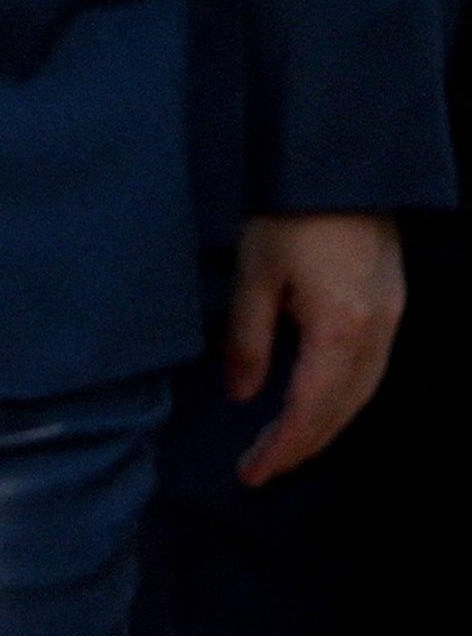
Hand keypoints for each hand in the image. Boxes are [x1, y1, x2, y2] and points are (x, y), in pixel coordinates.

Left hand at [225, 211, 402, 486]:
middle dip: (302, 445)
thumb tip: (241, 394)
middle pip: (342, 410)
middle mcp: (378, 331)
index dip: (282, 447)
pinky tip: (315, 401)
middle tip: (260, 468)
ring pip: (362, 392)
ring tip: (282, 445)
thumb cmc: (287, 211)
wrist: (334, 161)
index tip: (251, 474)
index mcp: (342, 328)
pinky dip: (342, 395)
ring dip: (324, 424)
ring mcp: (392, 317)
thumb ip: (247, 339)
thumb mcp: (252, 274)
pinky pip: (371, 367)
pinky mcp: (392, 301)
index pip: (311, 409)